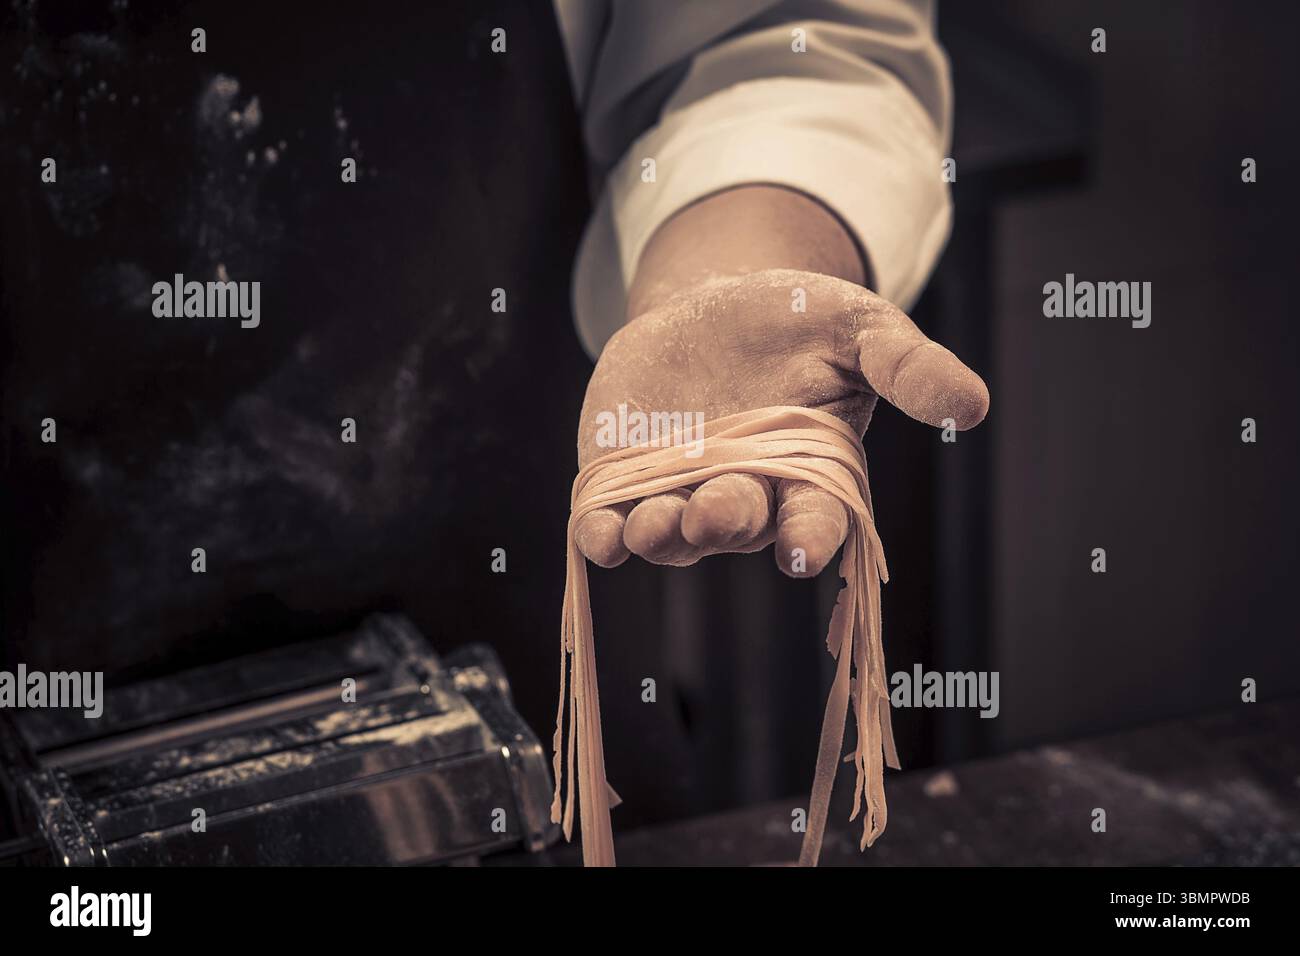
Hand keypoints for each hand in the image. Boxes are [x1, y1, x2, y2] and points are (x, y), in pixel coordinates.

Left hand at [575, 267, 987, 574]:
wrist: (712, 307)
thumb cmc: (798, 325)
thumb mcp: (858, 329)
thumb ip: (906, 365)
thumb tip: (972, 403)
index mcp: (810, 476)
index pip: (817, 522)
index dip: (811, 538)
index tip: (804, 552)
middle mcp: (747, 500)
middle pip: (740, 526)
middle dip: (728, 521)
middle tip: (718, 510)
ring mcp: (681, 497)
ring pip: (673, 533)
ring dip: (661, 533)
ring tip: (650, 523)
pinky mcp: (622, 485)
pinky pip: (610, 524)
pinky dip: (601, 534)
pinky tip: (593, 533)